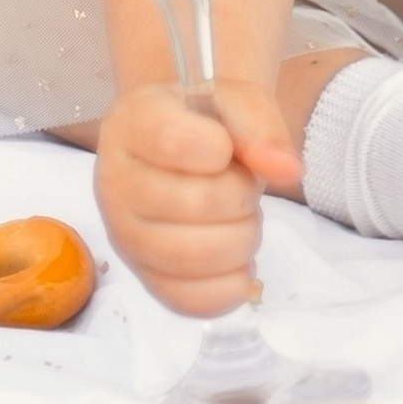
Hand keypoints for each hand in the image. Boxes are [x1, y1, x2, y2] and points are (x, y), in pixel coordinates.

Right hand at [92, 74, 301, 316]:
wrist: (183, 147)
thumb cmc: (206, 121)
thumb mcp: (233, 101)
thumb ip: (259, 126)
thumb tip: (288, 170)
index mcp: (130, 124)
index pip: (170, 140)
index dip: (217, 147)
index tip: (226, 146)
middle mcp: (113, 185)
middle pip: (195, 203)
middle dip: (243, 194)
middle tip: (245, 184)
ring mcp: (125, 239)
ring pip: (196, 257)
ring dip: (242, 237)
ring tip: (242, 217)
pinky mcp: (148, 282)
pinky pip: (192, 302)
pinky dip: (232, 284)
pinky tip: (239, 258)